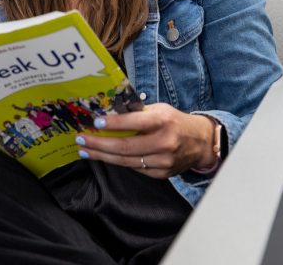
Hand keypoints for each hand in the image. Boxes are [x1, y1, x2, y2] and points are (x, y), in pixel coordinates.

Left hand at [75, 103, 217, 177]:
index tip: (95, 122)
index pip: (134, 122)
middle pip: (125, 146)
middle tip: (81, 139)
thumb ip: (136, 112)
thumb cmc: (174, 121)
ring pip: (126, 161)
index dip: (113, 123)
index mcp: (163, 121)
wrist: (201, 142)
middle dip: (99, 143)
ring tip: (85, 150)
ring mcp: (163, 161)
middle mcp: (164, 142)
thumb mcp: (159, 109)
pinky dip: (117, 162)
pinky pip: (134, 168)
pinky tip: (103, 156)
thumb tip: (108, 111)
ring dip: (102, 155)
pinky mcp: (161, 173)